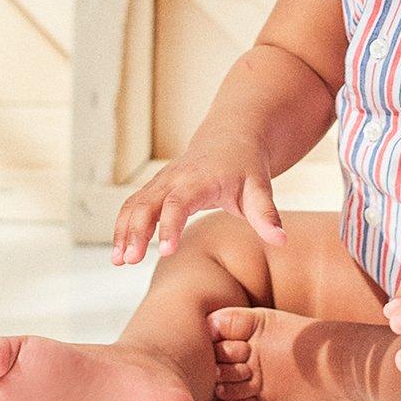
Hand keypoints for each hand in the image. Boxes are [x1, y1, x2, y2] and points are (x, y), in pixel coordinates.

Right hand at [111, 131, 283, 262]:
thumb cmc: (247, 167)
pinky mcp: (154, 188)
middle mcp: (175, 178)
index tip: (165, 251)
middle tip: (130, 260)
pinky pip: (132, 206)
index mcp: (200, 179)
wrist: (232, 139)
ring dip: (123, 231)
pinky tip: (119, 254)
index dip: (170, 225)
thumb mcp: (260, 188)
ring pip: (134, 204)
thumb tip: (280, 240)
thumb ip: (266, 214)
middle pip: (148, 203)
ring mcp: (161, 182)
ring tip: (119, 261)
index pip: (179, 202)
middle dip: (136, 230)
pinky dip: (122, 227)